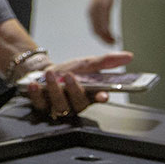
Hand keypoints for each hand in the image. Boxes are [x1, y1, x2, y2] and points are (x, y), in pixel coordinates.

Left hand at [21, 51, 135, 120]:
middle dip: (74, 90)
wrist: (44, 73)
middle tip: (70, 76)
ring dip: (55, 89)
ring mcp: (58, 107)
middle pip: (79, 104)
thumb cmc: (69, 72)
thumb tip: (129, 56)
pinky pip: (40, 104)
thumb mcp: (87, 64)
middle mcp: (75, 104)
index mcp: (89, 95)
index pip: (98, 99)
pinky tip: (35, 85)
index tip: (103, 94)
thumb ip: (106, 61)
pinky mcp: (42, 106)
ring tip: (51, 74)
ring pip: (60, 105)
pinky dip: (37, 94)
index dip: (100, 98)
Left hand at [87, 0, 116, 44]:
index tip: (109, 43)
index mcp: (91, 14)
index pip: (94, 31)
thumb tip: (106, 27)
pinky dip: (109, 30)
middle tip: (113, 44)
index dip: (101, 39)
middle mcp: (92, 13)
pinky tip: (115, 34)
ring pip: (100, 28)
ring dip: (107, 37)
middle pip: (96, 31)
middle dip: (105, 40)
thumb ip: (103, 16)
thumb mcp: (103, 5)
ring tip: (115, 41)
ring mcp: (97, 10)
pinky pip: (105, 20)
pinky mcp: (103, 5)